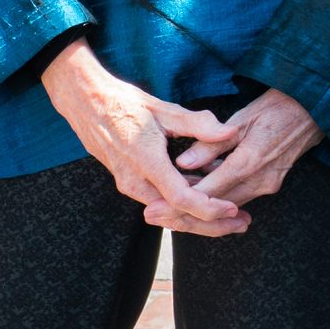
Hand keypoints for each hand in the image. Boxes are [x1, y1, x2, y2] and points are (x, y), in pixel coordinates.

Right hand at [40, 37, 244, 235]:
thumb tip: (230, 133)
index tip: (233, 209)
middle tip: (242, 223)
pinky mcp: (129, 183)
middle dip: (210, 225)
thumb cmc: (125, 104)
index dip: (208, 209)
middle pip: (176, 216)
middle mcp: (135, 182)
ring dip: (199, 218)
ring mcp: (129, 185)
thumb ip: (198, 123)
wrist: (87, 104)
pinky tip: (207, 200)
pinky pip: (160, 202)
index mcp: (146, 163)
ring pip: (168, 213)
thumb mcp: (165, 109)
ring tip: (231, 217)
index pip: (180, 199)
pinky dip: (184, 206)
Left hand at [165, 89, 321, 222]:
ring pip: (226, 206)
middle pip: (214, 207)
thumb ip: (212, 143)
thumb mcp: (242, 117)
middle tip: (152, 216)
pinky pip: (238, 197)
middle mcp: (260, 180)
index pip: (207, 192)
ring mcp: (268, 184)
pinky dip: (216, 199)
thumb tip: (183, 162)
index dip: (178, 202)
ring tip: (166, 210)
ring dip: (198, 208)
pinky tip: (197, 194)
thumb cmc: (278, 106)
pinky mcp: (271, 183)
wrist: (316, 108)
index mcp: (250, 161)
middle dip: (182, 213)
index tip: (153, 207)